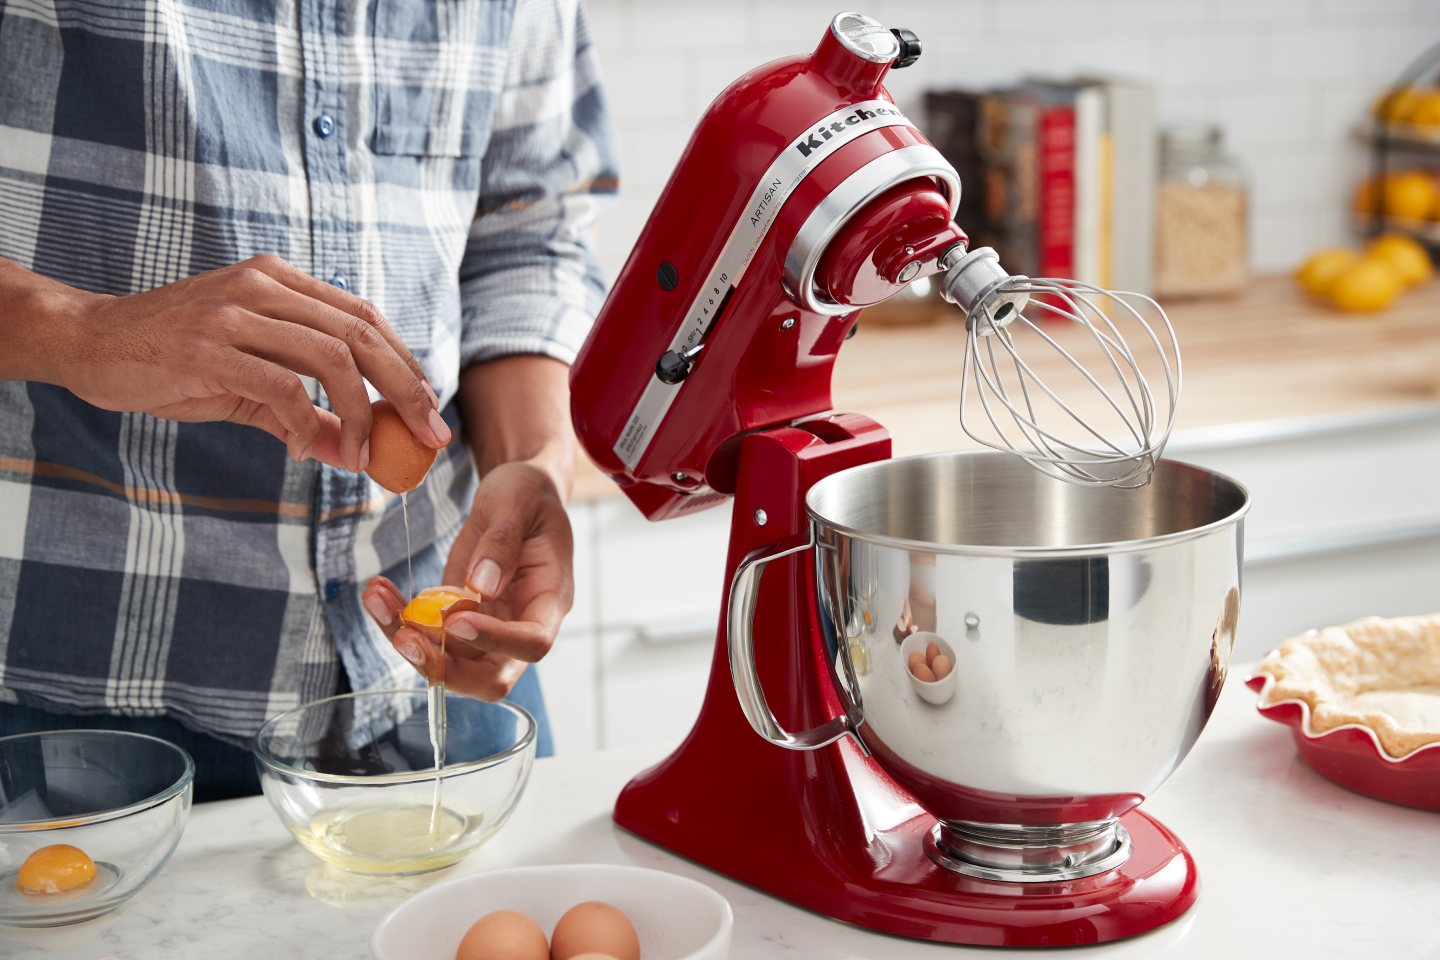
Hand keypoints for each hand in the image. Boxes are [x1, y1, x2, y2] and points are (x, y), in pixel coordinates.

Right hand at [24, 254, 449, 469]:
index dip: (405, 364)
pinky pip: (281, 386)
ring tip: (362, 456)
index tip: (429, 409)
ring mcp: (236, 313)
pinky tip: (299, 448)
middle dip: (405, 389)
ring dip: (359, 414)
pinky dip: (303, 423)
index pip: (365, 318)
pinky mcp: (209, 348)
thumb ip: (300, 413)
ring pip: (331, 359)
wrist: (90, 342)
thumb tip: (348, 454)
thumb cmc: (172, 360)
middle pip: (362, 334)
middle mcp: (265, 287)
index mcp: (281, 282)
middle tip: (428, 435)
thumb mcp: (247, 383)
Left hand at [361, 461, 573, 699]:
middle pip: (491, 677)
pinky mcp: (459, 619)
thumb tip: (482, 585)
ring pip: (449, 662)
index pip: (533, 642)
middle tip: (405, 637)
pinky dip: (399, 619)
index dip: (496, 640)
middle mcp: (521, 624)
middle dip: (445, 668)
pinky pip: (428, 635)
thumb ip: (502, 542)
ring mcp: (489, 628)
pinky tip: (380, 592)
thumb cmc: (527, 496)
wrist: (514, 496)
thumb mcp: (518, 504)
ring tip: (377, 598)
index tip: (455, 619)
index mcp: (550, 599)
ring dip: (408, 639)